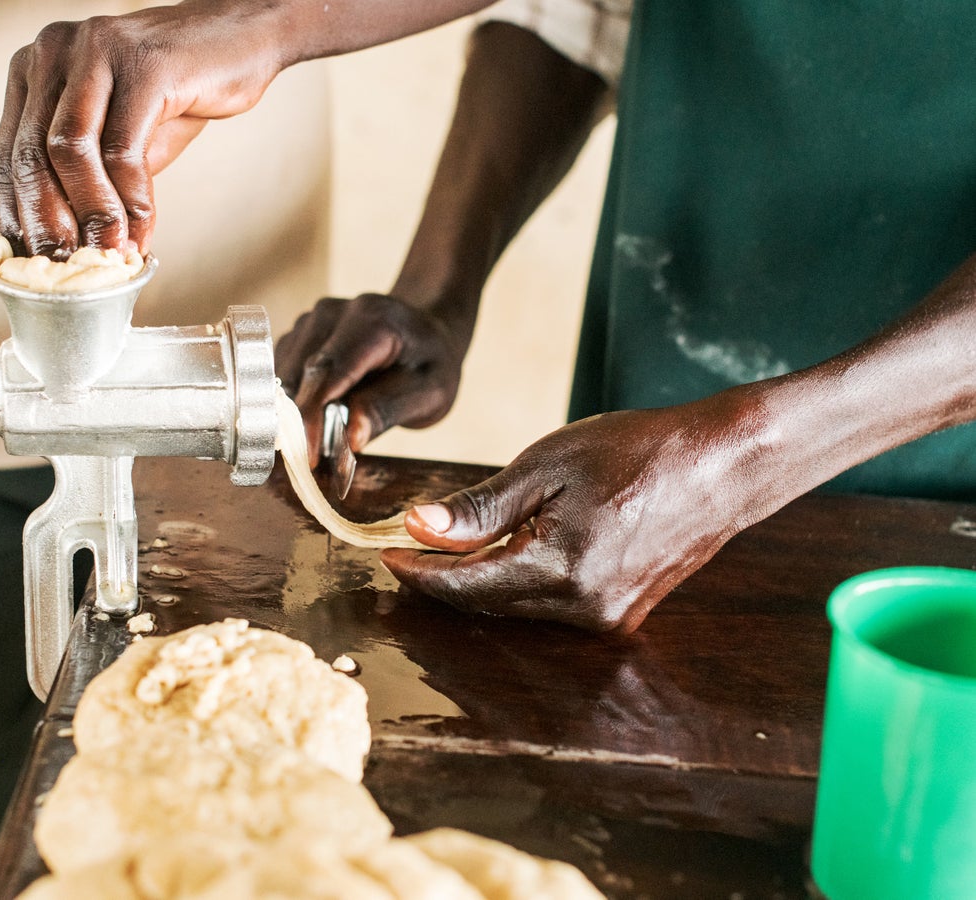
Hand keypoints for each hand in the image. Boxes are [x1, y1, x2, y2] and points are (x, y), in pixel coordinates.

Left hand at [0, 6, 282, 257]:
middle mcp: (53, 51)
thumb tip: (69, 245)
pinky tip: (142, 230)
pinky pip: (125, 149)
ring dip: (91, 214)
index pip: (7, 155)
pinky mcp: (144, 64)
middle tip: (69, 268)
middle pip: (30, 154)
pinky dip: (132, 200)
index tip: (32, 263)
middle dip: (49, 223)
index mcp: (35, 70)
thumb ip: (90, 180)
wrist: (240, 42)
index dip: (16, 217)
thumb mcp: (120, 139)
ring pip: (70, 151)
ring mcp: (96, 51)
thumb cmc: (176, 93)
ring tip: (110, 253)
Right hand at [275, 293, 471, 457]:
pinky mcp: (301, 332)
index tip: (308, 455)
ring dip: (294, 410)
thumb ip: (386, 410)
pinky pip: (284, 370)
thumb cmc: (430, 366)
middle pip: (301, 372)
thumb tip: (351, 438)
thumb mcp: (428, 393)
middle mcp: (335, 311)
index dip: (312, 416)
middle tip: (312, 458)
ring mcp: (314, 319)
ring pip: (286, 373)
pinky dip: (293, 398)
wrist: (425, 337)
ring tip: (321, 436)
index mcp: (372, 320)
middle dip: (300, 420)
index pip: (328, 371)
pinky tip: (315, 415)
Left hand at [381, 402, 772, 632]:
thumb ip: (481, 508)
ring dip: (478, 581)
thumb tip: (420, 528)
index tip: (386, 552)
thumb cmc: (639, 450)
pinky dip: (518, 581)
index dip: (419, 571)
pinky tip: (505, 551)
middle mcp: (584, 609)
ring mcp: (607, 618)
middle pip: (486, 603)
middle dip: (442, 577)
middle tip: (407, 545)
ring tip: (449, 544)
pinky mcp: (621, 614)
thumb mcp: (548, 465)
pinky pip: (549, 606)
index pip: (465, 585)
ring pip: (516, 608)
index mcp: (562, 570)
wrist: (723, 465)